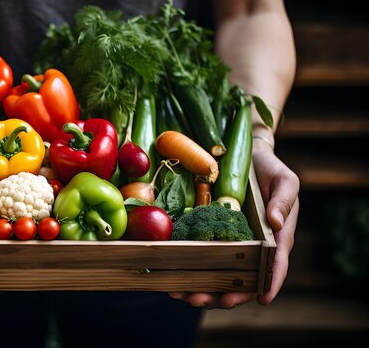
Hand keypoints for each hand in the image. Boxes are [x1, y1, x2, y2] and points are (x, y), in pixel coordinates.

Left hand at [169, 144, 299, 308]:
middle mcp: (251, 247)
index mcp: (275, 239)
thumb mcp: (285, 180)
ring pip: (217, 275)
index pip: (275, 265)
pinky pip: (199, 257)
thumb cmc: (269, 169)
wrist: (244, 153)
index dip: (269, 284)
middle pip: (240, 280)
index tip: (261, 299)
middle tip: (202, 300)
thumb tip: (276, 224)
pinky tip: (170, 280)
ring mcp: (229, 243)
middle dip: (222, 295)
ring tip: (181, 295)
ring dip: (200, 289)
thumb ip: (283, 201)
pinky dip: (186, 271)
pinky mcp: (208, 234)